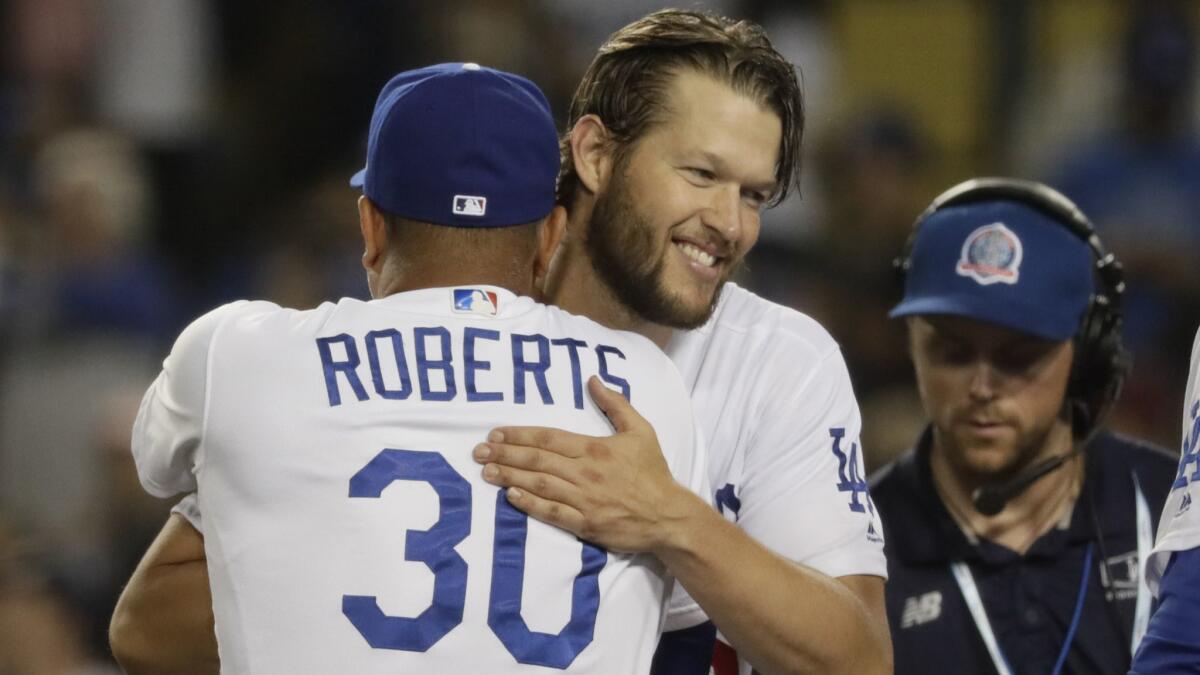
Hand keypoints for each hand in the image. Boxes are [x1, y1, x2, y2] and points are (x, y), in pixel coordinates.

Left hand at [473, 376, 698, 553]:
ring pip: (540, 485)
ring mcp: (584, 500)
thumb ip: (615, 403)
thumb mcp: (640, 430)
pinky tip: (511, 497)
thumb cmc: (653, 472)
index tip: (495, 434)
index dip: (519, 435)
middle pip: (538, 461)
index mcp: (594, 449)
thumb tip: (593, 379)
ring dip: (510, 478)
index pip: (549, 438)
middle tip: (478, 452)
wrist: (668, 515)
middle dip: (505, 455)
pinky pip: (552, 514)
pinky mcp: (585, 524)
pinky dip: (530, 505)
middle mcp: (585, 473)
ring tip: (486, 472)